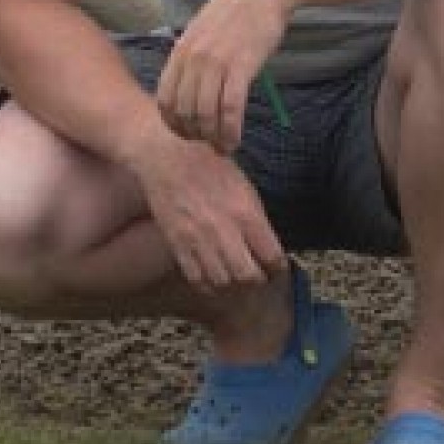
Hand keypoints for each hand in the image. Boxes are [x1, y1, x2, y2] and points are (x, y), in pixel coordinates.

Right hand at [128, 126, 284, 290]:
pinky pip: (197, 280)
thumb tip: (267, 241)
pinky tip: (213, 277)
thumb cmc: (206, 164)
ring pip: (224, 282)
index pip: (272, 255)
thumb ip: (255, 214)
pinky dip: (208, 285)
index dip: (278, 267)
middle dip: (257, 279)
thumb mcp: (241, 182)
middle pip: (249, 277)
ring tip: (235, 275)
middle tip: (257, 274)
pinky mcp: (178, 246)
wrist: (164, 158)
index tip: (277, 267)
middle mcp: (224, 231)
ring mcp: (199, 241)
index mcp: (245, 212)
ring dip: (233, 284)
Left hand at [157, 0, 290, 156]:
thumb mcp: (203, 30)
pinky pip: (229, 110)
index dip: (173, 124)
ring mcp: (215, 63)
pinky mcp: (240, 67)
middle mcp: (193, 58)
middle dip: (193, 135)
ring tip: (223, 145)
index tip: (187, 134)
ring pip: (204, 116)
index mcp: (181, 50)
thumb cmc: (237, 9)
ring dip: (213, 138)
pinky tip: (235, 139)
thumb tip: (189, 88)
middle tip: (207, 143)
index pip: (165, 100)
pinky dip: (230, 131)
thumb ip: (192, 57)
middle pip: (183, 112)